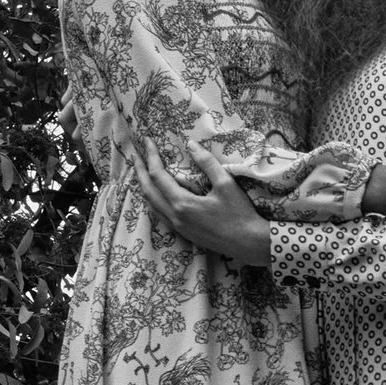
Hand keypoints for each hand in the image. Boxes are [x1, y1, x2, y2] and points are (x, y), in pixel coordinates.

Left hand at [129, 130, 272, 266]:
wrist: (249, 243)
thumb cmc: (240, 214)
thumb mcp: (226, 185)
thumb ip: (207, 163)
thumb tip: (191, 144)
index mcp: (183, 203)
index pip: (157, 175)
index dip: (151, 156)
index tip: (147, 141)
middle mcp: (175, 216)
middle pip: (147, 190)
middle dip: (139, 171)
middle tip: (136, 155)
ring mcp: (178, 227)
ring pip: (150, 204)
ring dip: (144, 187)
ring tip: (143, 173)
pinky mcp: (184, 233)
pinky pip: (159, 215)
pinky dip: (153, 201)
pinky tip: (157, 195)